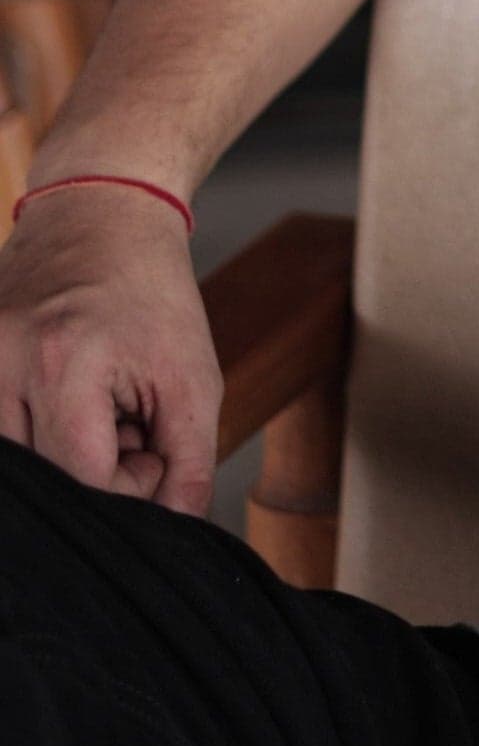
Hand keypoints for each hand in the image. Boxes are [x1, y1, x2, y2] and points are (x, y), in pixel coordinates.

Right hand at [0, 184, 219, 508]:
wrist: (99, 214)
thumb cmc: (153, 295)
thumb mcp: (193, 377)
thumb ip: (187, 464)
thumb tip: (172, 531)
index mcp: (63, 362)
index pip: (82, 479)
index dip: (126, 486)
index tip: (151, 448)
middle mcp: (2, 362)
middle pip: (44, 475)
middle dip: (94, 469)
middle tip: (125, 423)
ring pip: (16, 461)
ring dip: (59, 452)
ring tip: (93, 408)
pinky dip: (33, 430)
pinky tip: (61, 400)